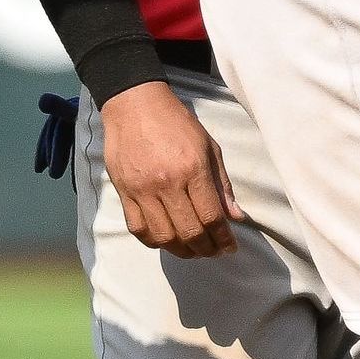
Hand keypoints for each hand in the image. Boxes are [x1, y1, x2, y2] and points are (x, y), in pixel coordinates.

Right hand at [98, 83, 240, 258]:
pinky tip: (166, 240)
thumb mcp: (209, 148)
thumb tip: (236, 217)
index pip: (211, 217)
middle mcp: (167, 184)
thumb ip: (222, 185)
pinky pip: (138, 228)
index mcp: (192, 170)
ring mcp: (142, 190)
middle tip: (214, 251)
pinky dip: (154, 241)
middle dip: (206, 249)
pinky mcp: (123, 192)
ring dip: (181, 250)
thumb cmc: (177, 124)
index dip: (223, 238)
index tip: (230, 247)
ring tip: (193, 250)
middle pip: (189, 231)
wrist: (135, 106)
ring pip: (163, 236)